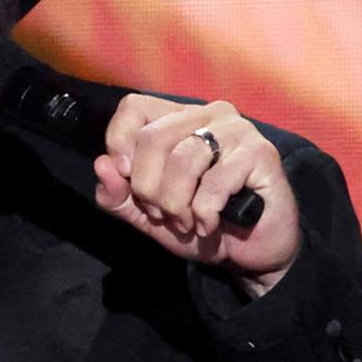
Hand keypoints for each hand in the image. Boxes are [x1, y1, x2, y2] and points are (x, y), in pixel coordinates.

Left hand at [95, 95, 296, 291]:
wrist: (250, 253)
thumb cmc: (202, 224)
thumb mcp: (148, 215)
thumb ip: (120, 194)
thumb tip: (102, 166)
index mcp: (179, 119)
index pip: (134, 108)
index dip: (120, 145)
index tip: (130, 182)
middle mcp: (209, 114)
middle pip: (153, 137)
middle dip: (149, 188)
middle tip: (164, 215)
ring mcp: (238, 130)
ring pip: (183, 159)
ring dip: (177, 205)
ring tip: (188, 223)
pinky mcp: (260, 153)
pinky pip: (215, 182)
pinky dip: (204, 214)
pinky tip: (211, 225)